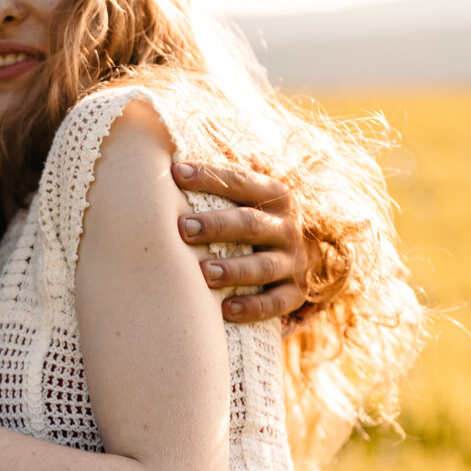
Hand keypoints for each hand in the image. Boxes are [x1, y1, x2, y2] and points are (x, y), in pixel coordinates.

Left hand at [173, 162, 315, 323]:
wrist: (297, 258)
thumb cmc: (251, 223)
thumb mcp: (245, 200)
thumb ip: (220, 183)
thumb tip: (172, 160)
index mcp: (274, 196)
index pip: (241, 181)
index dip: (210, 176)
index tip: (177, 173)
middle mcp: (287, 227)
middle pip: (250, 223)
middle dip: (216, 226)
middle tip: (183, 228)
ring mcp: (293, 262)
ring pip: (263, 266)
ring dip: (233, 269)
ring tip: (204, 273)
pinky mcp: (294, 293)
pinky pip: (275, 303)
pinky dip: (251, 307)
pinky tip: (225, 310)